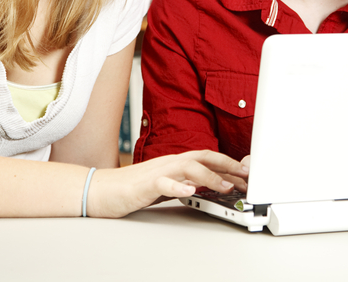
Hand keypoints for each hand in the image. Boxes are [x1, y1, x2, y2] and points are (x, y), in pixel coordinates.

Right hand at [86, 150, 248, 217]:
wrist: (101, 190)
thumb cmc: (133, 188)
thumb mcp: (166, 184)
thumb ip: (185, 183)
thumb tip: (208, 187)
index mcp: (175, 161)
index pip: (207, 158)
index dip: (228, 163)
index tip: (246, 173)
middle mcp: (169, 162)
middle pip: (203, 157)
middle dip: (227, 165)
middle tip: (246, 175)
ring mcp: (157, 171)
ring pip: (187, 167)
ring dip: (209, 176)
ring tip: (225, 187)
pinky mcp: (144, 184)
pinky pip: (163, 184)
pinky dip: (178, 187)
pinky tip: (189, 192)